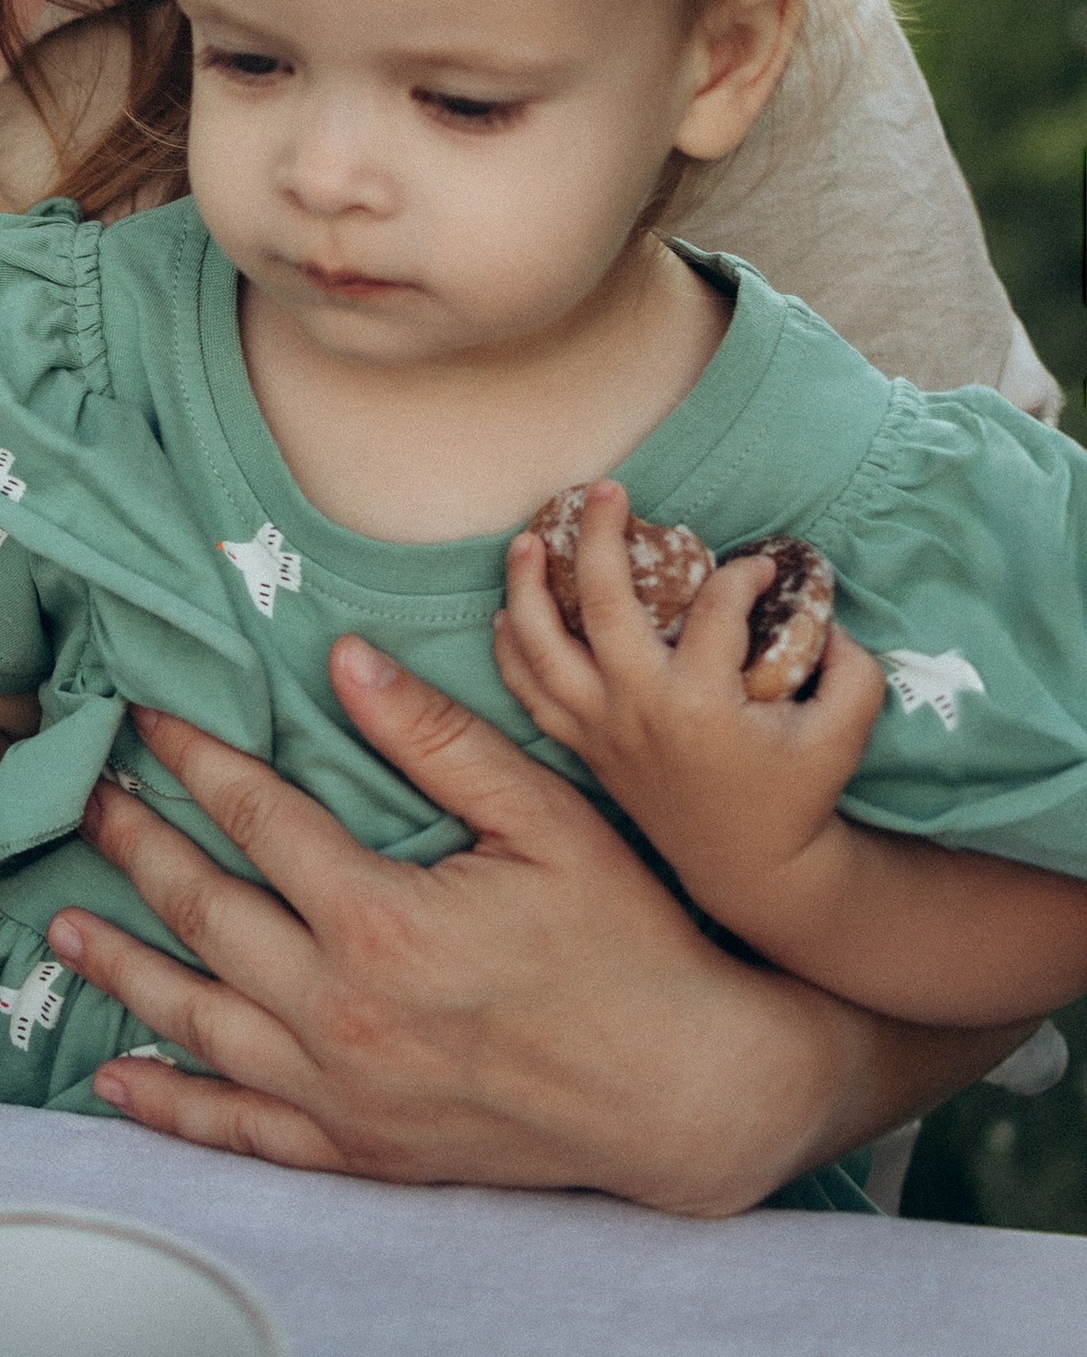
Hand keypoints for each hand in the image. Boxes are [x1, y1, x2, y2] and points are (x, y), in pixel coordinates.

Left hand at [50, 646, 904, 1217]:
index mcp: (382, 921)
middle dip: (136, 848)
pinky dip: (174, 1108)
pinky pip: (244, 1131)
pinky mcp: (363, 1151)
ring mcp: (346, 1095)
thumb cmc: (628, 942)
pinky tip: (119, 1083)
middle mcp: (343, 1014)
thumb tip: (342, 660)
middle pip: (205, 914)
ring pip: (202, 1022)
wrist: (690, 1093)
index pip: (257, 818)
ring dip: (123, 971)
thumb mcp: (546, 820)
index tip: (143, 716)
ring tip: (57, 927)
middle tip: (81, 798)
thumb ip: (436, 741)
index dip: (194, 759)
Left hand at [494, 484, 885, 937]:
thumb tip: (823, 615)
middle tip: (605, 488)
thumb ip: (851, 668)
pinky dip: (509, 652)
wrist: (752, 868)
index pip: (717, 608)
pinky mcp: (586, 746)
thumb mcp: (845, 731)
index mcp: (705, 702)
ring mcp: (604, 729)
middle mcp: (642, 709)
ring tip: (527, 537)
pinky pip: (530, 694)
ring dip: (526, 588)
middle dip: (598, 537)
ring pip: (543, 648)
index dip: (744, 575)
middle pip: (602, 604)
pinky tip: (505, 612)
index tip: (760, 568)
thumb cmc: (798, 794)